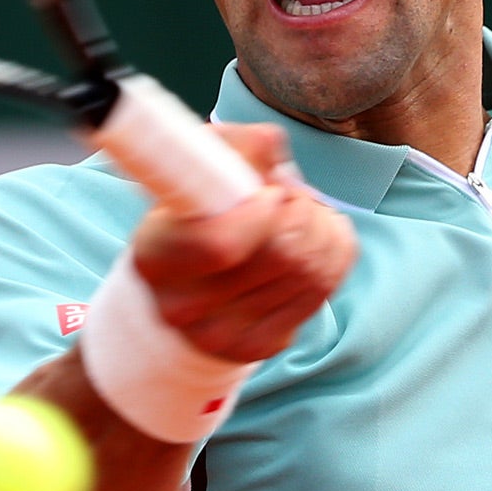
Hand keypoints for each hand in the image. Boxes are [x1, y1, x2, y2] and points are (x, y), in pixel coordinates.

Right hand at [130, 123, 356, 362]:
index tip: (272, 190)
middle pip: (280, 256)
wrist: (187, 288)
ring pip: (309, 272)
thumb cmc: (195, 215)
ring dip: (323, 230)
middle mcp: (183, 306)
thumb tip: (272, 144)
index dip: (263, 210)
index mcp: (156, 256)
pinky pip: (320, 293)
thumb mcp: (199, 170)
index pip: (222, 243)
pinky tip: (321, 238)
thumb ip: (233, 149)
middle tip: (296, 194)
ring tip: (310, 211)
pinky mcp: (260, 345)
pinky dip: (335, 256)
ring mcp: (222, 334)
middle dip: (304, 211)